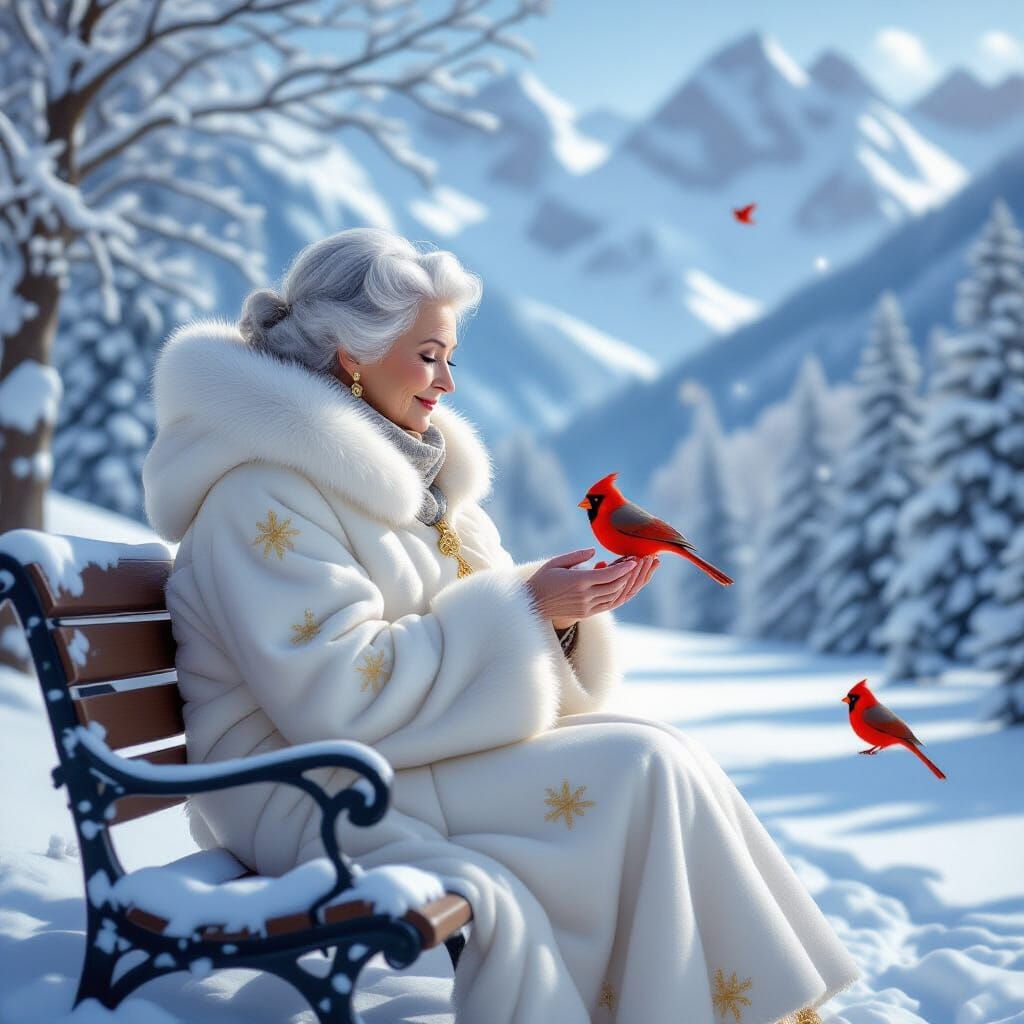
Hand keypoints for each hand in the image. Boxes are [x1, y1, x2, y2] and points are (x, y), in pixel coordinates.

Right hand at [525, 549, 659, 624]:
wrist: (532, 604)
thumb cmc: (543, 578)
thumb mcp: (556, 562)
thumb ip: (577, 556)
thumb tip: (595, 552)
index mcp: (578, 582)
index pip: (608, 576)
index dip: (624, 568)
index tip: (635, 559)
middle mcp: (585, 596)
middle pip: (616, 586)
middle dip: (631, 574)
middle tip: (641, 562)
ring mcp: (587, 607)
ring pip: (616, 597)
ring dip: (629, 584)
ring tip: (639, 572)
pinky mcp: (587, 614)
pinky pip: (610, 604)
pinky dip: (620, 594)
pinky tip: (625, 582)